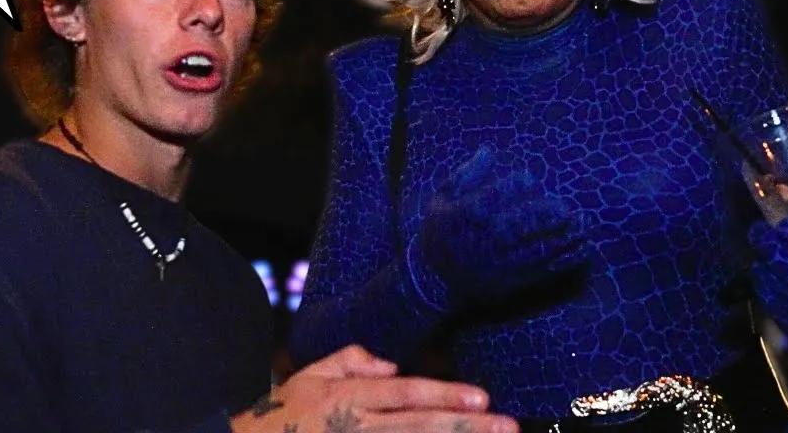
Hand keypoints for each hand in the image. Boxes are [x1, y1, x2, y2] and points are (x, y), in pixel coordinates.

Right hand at [230, 345, 517, 432]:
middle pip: (418, 427)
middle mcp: (356, 429)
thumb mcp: (309, 376)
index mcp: (346, 399)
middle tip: (507, 426)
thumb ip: (350, 361)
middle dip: (465, 426)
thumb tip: (391, 363)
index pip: (404, 394)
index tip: (482, 398)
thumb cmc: (280, 417)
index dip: (444, 396)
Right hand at [405, 146, 587, 312]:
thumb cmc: (440, 233)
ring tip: (584, 225)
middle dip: (545, 214)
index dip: (517, 185)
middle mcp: (480, 240)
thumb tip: (489, 150)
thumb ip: (465, 175)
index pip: (495, 196)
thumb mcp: (441, 199)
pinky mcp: (508, 284)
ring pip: (533, 250)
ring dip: (562, 238)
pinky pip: (540, 271)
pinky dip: (563, 261)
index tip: (532, 180)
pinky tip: (581, 250)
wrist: (430, 281)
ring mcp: (495, 265)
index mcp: (463, 215)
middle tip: (567, 207)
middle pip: (517, 225)